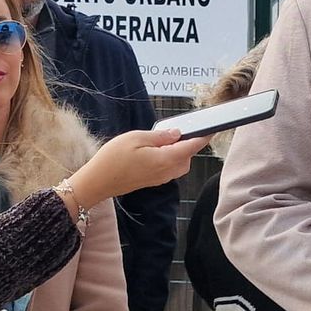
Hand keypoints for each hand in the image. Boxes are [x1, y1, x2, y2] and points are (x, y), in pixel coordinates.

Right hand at [66, 129, 212, 208]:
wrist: (97, 182)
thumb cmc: (113, 159)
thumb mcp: (135, 138)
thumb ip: (160, 136)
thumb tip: (177, 134)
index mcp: (165, 159)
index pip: (192, 147)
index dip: (203, 137)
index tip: (212, 129)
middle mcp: (166, 172)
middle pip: (188, 157)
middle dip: (188, 144)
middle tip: (177, 130)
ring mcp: (160, 178)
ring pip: (180, 164)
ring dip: (179, 152)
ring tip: (163, 139)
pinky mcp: (153, 181)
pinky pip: (170, 169)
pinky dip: (170, 159)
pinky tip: (156, 150)